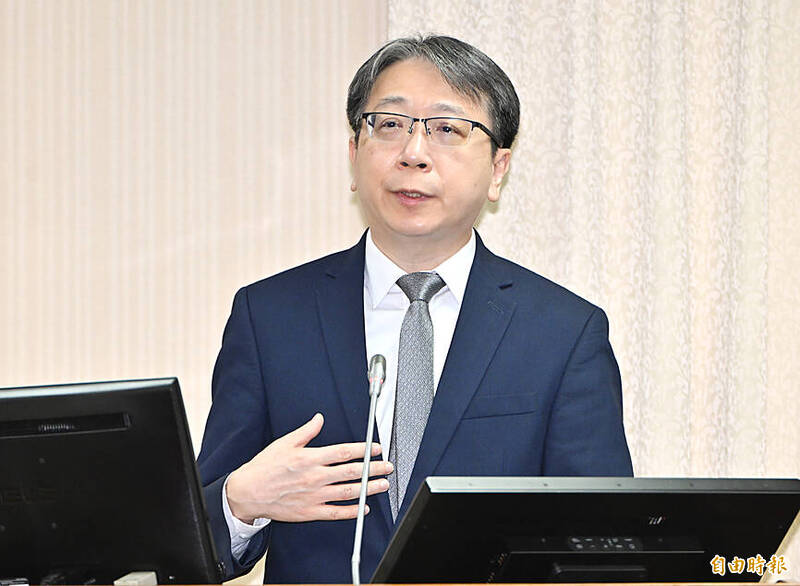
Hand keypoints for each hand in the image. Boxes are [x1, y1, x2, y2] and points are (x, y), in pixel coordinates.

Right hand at [225, 413, 392, 522]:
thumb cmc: (265, 467)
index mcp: (309, 458)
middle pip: (351, 472)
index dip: (363, 450)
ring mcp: (314, 496)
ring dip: (368, 488)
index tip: (376, 449)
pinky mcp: (310, 512)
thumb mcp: (284, 443)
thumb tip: (319, 419)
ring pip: (348, 492)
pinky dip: (352, 511)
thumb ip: (305, 432)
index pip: (343, 453)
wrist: (248, 493)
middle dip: (373, 469)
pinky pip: (336, 513)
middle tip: (387, 466)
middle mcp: (315, 477)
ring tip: (382, 484)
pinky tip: (363, 507)